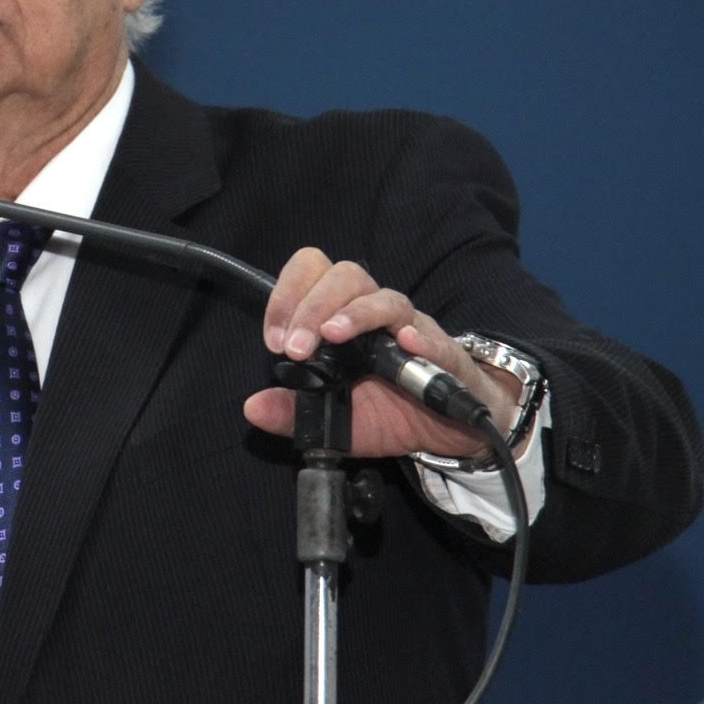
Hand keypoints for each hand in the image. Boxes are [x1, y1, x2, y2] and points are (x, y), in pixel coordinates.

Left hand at [241, 248, 519, 460]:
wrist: (451, 428)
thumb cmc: (391, 410)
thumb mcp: (336, 420)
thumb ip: (293, 413)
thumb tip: (252, 407)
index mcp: (343, 317)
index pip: (312, 275)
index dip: (286, 296)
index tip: (273, 341)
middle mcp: (374, 312)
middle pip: (345, 275)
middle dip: (312, 306)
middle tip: (294, 349)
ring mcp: (410, 327)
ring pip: (383, 297)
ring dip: (354, 313)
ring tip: (332, 335)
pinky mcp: (443, 352)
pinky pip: (431, 335)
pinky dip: (418, 335)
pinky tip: (404, 342)